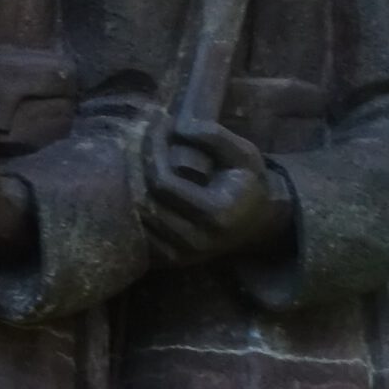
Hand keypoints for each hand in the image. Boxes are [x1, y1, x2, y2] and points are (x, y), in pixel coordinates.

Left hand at [141, 118, 292, 265]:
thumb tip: (180, 126)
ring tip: (139, 160)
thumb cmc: (248, 183)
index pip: (163, 184)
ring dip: (133, 190)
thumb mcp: (244, 155)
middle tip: (139, 140)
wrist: (254, 223)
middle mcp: (194, 239)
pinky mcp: (169, 262)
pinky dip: (137, 212)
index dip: (153, 154)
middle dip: (139, 168)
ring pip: (139, 222)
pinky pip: (142, 237)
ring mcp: (180, 255)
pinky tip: (140, 188)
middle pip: (146, 203)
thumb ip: (215, 139)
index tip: (154, 129)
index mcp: (214, 213)